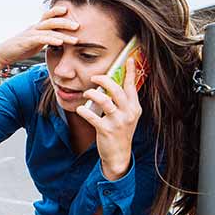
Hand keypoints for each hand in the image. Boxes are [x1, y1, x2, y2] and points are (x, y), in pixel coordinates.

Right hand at [0, 5, 79, 68]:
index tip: (73, 13)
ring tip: (75, 39)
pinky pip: (41, 39)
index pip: (50, 16)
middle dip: (66, 22)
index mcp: (36, 27)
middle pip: (52, 20)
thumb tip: (56, 40)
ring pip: (49, 29)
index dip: (60, 12)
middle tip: (79, 26)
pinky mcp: (26, 42)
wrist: (2, 54)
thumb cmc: (18, 49)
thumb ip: (45, 39)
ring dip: (63, 34)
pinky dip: (52, 40)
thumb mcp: (34, 42)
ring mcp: (30, 34)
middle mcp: (34, 27)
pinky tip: (60, 43)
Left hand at [76, 57, 141, 180]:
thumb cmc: (120, 133)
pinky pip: (92, 117)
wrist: (119, 155)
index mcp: (134, 107)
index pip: (132, 86)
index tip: (127, 59)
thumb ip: (123, 102)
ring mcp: (118, 122)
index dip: (129, 72)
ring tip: (86, 93)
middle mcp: (128, 113)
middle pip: (117, 91)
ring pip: (105, 101)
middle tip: (94, 77)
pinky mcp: (106, 130)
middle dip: (104, 80)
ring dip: (93, 94)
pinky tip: (80, 109)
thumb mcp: (127, 116)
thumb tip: (113, 85)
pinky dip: (84, 111)